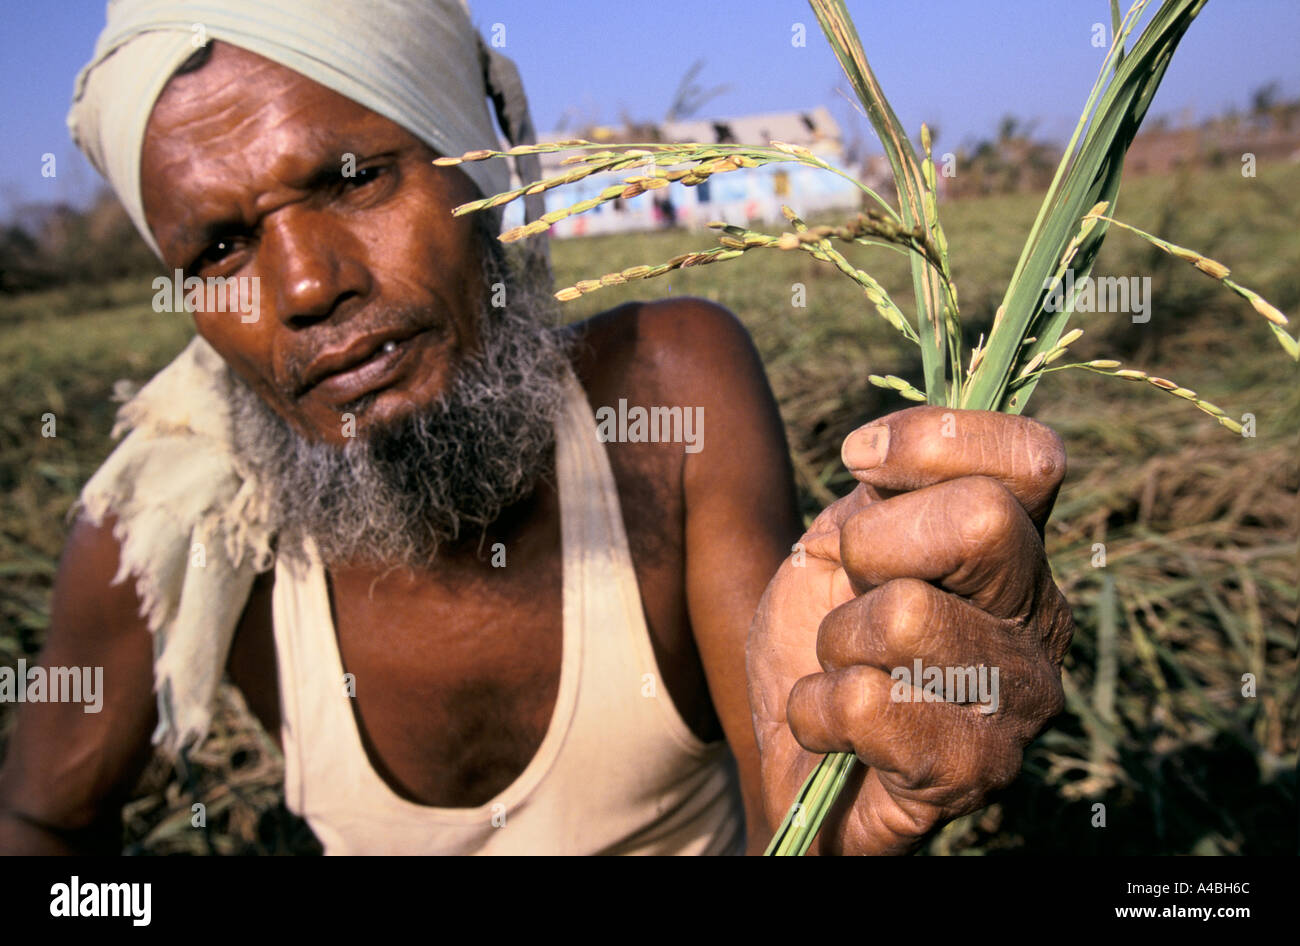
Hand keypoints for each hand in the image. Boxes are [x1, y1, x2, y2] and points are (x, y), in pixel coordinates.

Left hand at [746, 406, 1073, 854]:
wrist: (793, 752)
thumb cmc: (825, 635)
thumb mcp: (842, 540)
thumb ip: (881, 490)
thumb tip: (875, 451)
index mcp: (1019, 549)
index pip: (1031, 459)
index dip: (934, 442)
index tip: (859, 460)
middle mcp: (1042, 618)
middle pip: (984, 520)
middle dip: (875, 543)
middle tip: (851, 588)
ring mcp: (1023, 699)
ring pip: (906, 614)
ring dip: (835, 642)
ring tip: (844, 670)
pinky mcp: (979, 771)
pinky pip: (868, 704)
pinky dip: (817, 709)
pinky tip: (836, 730)